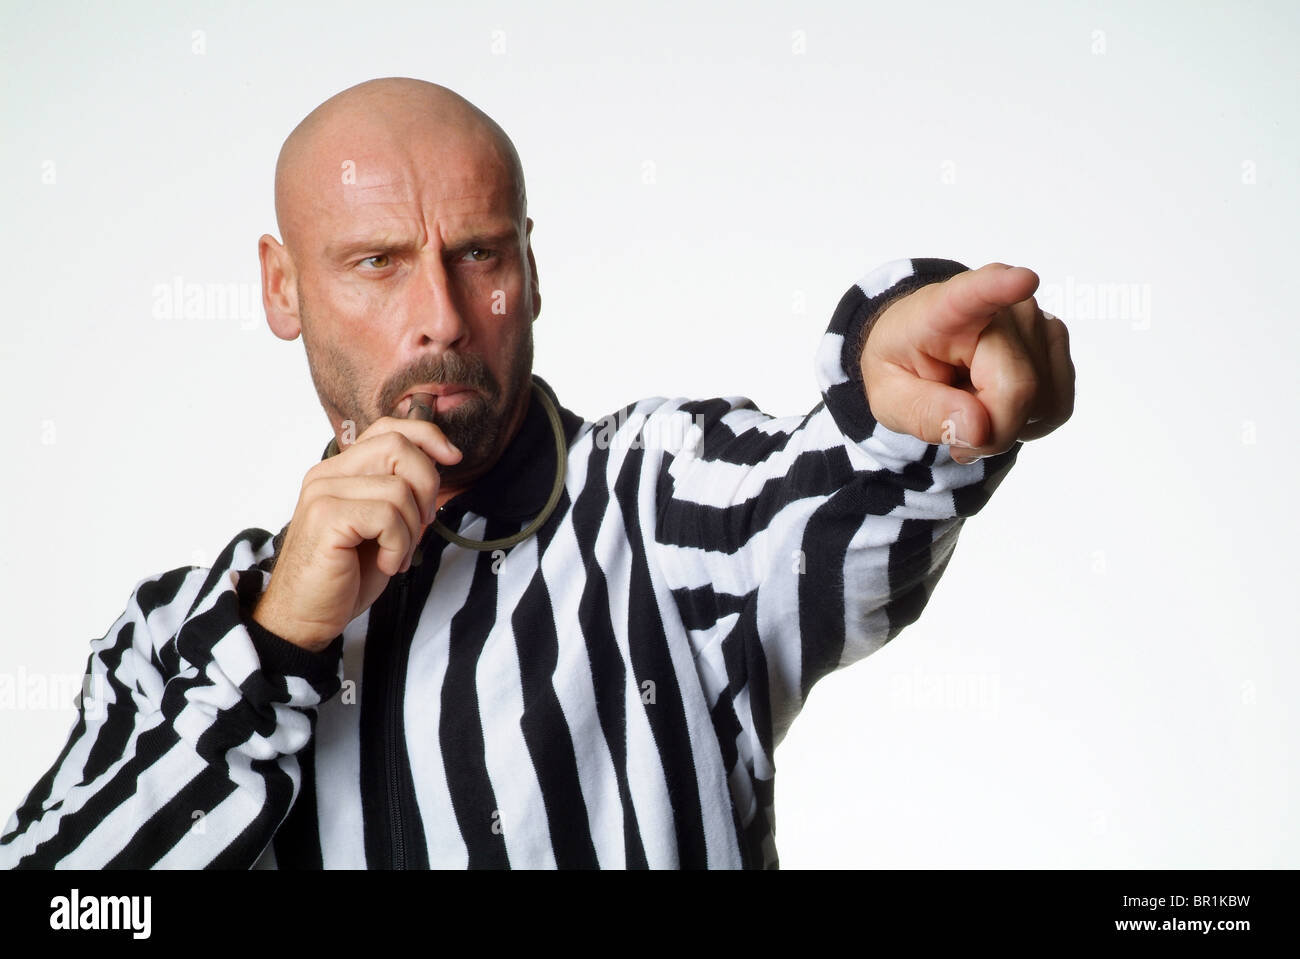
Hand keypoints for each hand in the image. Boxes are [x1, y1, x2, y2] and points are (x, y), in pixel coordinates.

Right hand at [252, 417, 461, 650]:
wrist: (304, 618)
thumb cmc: (345, 576)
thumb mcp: (381, 527)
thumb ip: (399, 492)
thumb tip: (439, 463)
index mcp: (340, 471)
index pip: (387, 429)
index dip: (426, 436)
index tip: (453, 457)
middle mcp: (327, 474)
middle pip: (398, 447)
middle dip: (427, 488)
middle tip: (420, 527)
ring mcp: (323, 493)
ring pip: (399, 488)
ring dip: (411, 530)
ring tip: (395, 555)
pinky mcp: (326, 517)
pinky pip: (388, 516)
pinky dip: (398, 545)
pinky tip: (385, 564)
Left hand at [859, 262, 1074, 462]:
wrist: (920, 348)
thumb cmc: (904, 366)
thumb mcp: (889, 399)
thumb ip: (926, 414)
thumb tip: (980, 430)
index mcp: (946, 309)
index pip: (976, 295)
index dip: (1001, 288)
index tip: (1023, 280)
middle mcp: (1003, 308)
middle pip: (1020, 388)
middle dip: (991, 431)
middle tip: (954, 433)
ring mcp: (1037, 322)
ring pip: (1042, 403)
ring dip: (1006, 425)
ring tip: (972, 405)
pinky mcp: (1055, 344)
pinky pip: (1055, 406)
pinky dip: (1027, 422)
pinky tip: (997, 406)